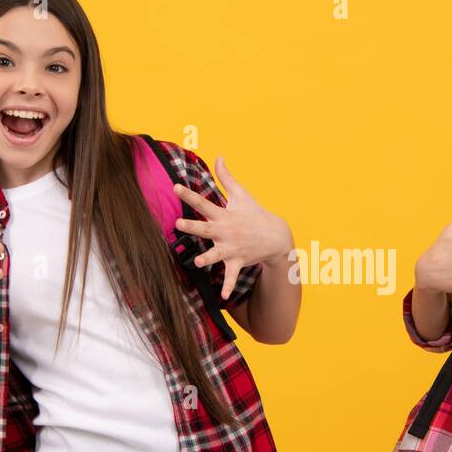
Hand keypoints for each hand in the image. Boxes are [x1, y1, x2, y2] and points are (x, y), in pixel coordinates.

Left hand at [172, 156, 292, 300]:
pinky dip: (228, 285)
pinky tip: (223, 295)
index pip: (203, 202)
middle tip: (179, 223)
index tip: (175, 187)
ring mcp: (232, 248)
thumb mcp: (242, 194)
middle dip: (193, 226)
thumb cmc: (254, 213)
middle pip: (206, 228)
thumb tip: (219, 156)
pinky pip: (231, 276)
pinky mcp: (237, 261)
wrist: (276, 236)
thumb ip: (226, 177)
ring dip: (208, 258)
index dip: (188, 194)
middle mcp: (226, 231)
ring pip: (217, 254)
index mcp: (224, 215)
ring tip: (198, 262)